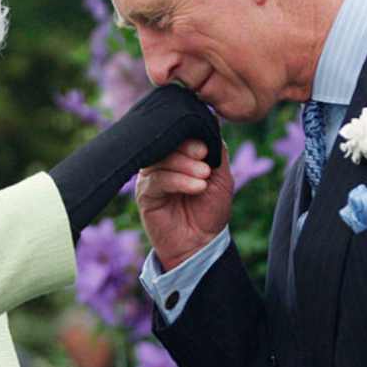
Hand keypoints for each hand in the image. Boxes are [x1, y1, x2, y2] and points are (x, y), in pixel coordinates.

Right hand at [137, 140, 234, 270]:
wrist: (201, 242)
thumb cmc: (210, 209)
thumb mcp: (222, 176)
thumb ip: (217, 150)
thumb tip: (210, 123)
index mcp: (179, 153)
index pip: (178, 132)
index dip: (191, 135)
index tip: (206, 148)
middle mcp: (162, 161)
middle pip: (167, 142)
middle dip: (188, 149)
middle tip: (205, 159)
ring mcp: (151, 176)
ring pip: (162, 159)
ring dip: (186, 166)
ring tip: (204, 177)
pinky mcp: (144, 193)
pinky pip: (157, 179)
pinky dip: (178, 181)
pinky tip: (196, 187)